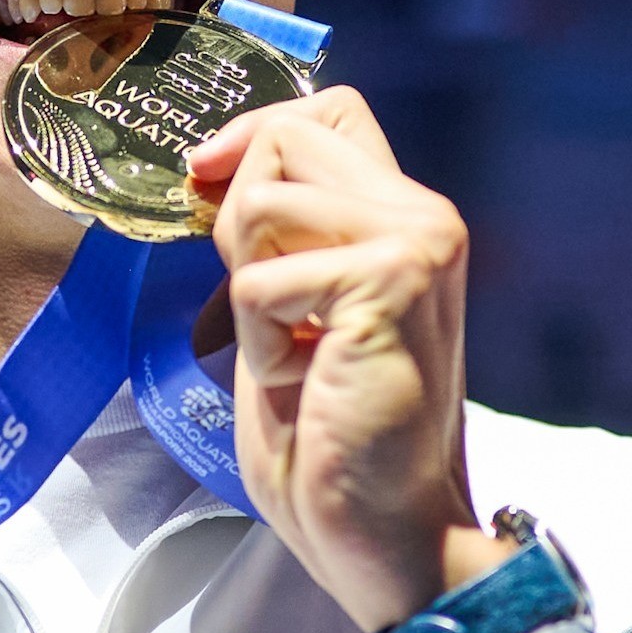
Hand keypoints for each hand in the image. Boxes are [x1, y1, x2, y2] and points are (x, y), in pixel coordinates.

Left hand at [187, 86, 510, 630]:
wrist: (384, 526)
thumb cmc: (329, 419)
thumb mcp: (299, 296)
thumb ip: (287, 222)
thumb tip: (210, 159)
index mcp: (403, 211)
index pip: (331, 106)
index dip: (255, 128)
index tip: (210, 176)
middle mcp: (422, 213)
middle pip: (282, 138)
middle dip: (239, 219)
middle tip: (277, 304)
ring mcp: (414, 243)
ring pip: (260, 203)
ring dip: (248, 292)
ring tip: (298, 348)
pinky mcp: (389, 285)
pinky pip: (257, 282)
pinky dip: (258, 342)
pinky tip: (308, 380)